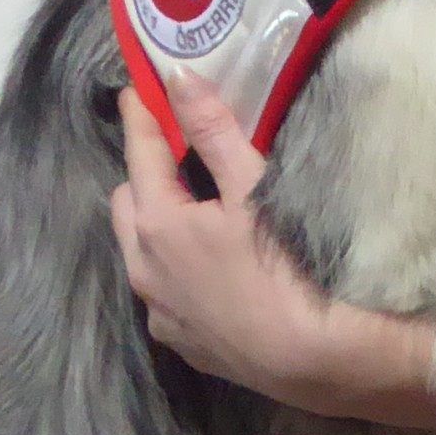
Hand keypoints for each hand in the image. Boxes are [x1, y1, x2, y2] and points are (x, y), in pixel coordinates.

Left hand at [110, 82, 435, 429]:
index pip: (141, 153)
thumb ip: (213, 131)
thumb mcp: (252, 189)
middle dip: (145, 174)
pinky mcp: (178, 339)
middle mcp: (142, 267)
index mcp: (157, 222)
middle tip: (180, 156)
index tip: (140, 90)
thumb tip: (179, 77)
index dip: (142, 117)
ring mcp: (157, 308)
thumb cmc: (283, 264)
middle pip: (127, 203)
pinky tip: (210, 271)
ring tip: (195, 213)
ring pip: (140, 251)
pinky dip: (174, 270)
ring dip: (155, 224)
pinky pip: (161, 292)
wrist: (308, 357)